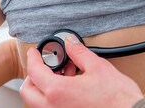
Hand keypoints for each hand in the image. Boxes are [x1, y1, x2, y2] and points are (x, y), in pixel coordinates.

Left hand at [20, 34, 142, 107]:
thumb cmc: (117, 97)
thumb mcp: (97, 66)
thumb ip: (78, 52)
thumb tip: (69, 42)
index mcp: (57, 92)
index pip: (34, 72)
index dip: (33, 58)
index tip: (35, 52)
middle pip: (28, 92)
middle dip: (33, 76)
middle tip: (46, 65)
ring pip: (38, 102)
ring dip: (45, 87)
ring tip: (65, 74)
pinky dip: (54, 96)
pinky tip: (71, 87)